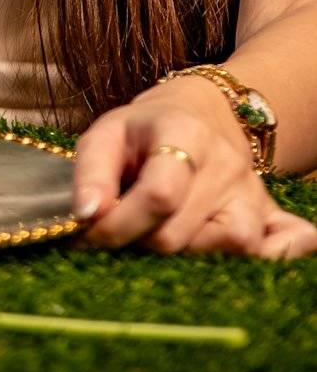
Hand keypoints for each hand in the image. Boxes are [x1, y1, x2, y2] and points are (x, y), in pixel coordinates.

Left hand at [72, 80, 316, 257]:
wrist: (199, 112)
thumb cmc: (145, 129)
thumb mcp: (107, 133)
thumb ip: (90, 173)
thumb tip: (86, 215)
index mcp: (183, 133)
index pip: (160, 195)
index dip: (121, 223)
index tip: (92, 233)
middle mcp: (226, 164)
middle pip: (184, 232)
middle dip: (142, 242)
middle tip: (123, 232)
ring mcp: (252, 191)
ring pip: (230, 248)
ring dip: (188, 255)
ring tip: (165, 234)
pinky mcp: (269, 212)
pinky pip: (286, 242)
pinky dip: (274, 256)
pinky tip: (246, 259)